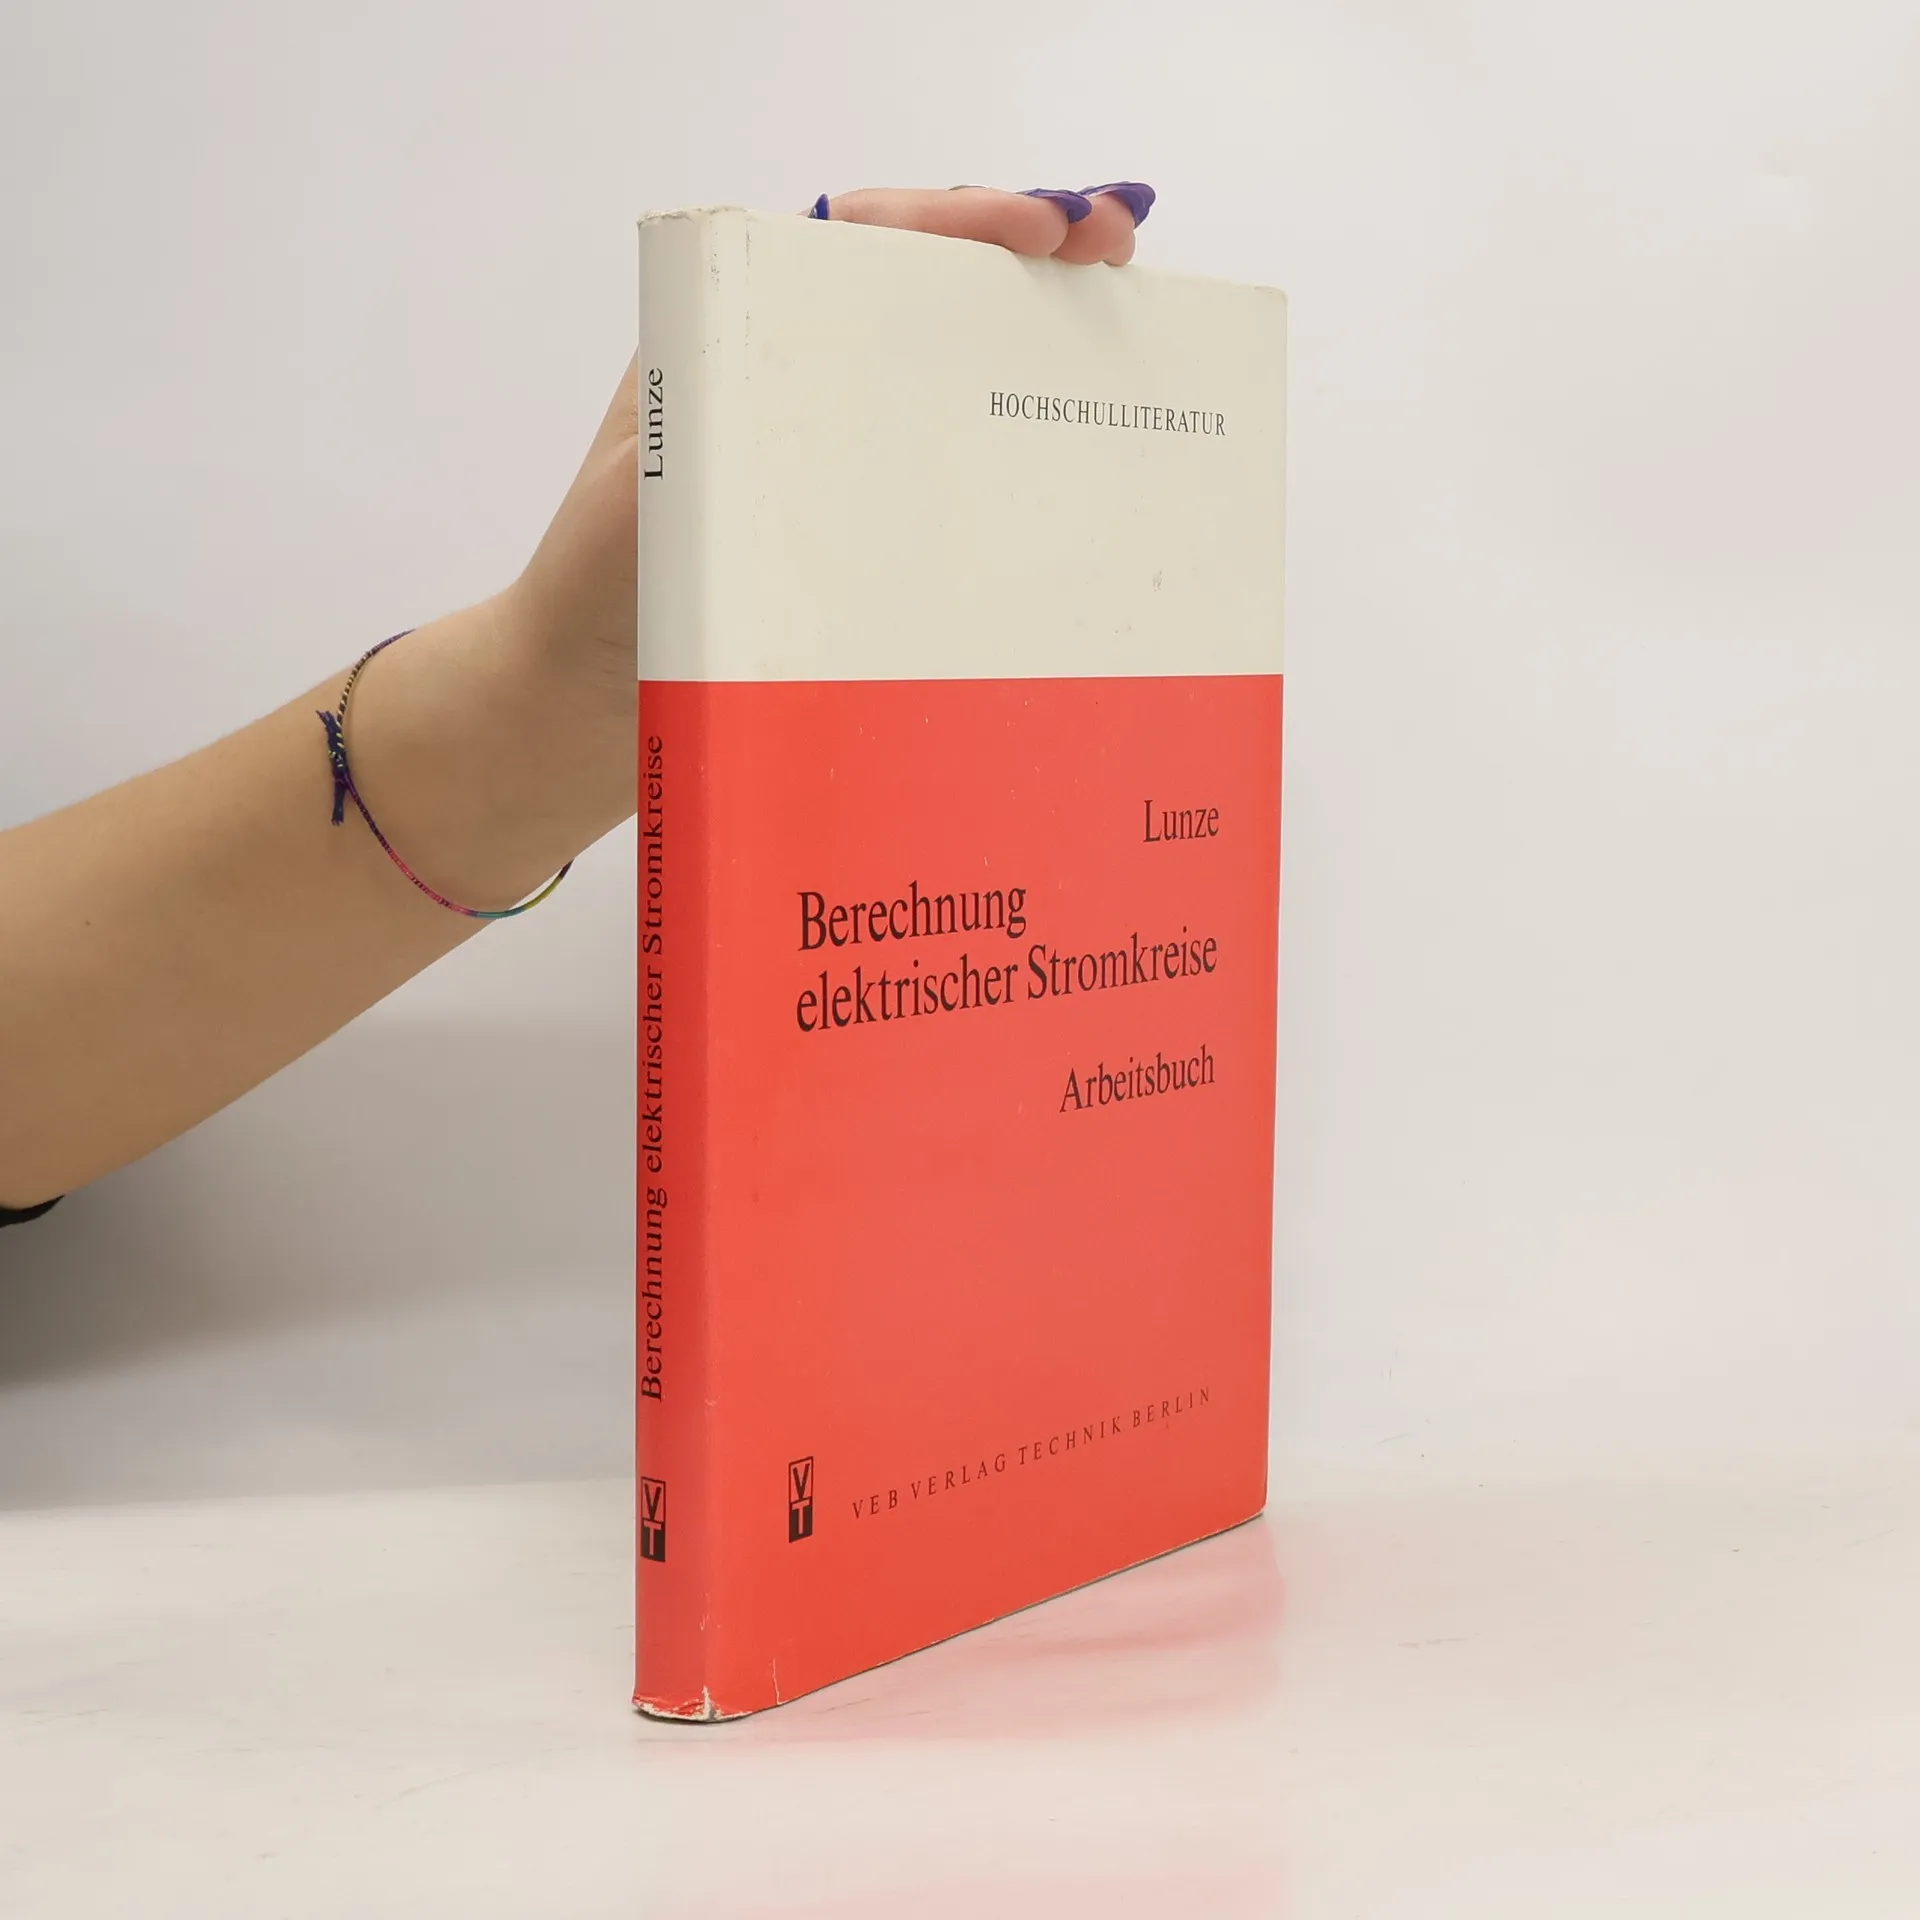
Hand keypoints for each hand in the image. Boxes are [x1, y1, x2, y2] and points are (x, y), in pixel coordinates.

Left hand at [499, 182, 1158, 824]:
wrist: (581, 709)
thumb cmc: (596, 600)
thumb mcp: (642, 501)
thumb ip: (713, 444)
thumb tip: (840, 401)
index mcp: (737, 336)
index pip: (859, 241)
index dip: (957, 221)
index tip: (1040, 228)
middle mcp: (796, 375)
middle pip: (924, 284)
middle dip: (1023, 254)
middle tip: (1116, 242)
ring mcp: (835, 451)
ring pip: (946, 364)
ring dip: (1032, 335)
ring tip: (1121, 315)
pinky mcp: (861, 524)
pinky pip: (948, 461)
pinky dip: (1015, 435)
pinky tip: (1084, 437)